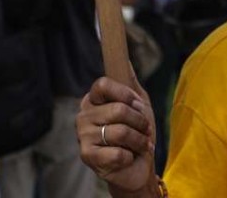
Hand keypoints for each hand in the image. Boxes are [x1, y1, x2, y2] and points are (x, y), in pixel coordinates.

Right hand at [77, 76, 155, 192]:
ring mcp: (82, 137)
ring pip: (120, 131)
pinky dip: (130, 156)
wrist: (138, 167)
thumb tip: (125, 59)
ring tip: (141, 144)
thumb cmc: (137, 134)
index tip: (137, 104)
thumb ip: (131, 82)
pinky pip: (117, 152)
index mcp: (92, 100)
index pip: (102, 84)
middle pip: (118, 109)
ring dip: (139, 140)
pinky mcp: (87, 157)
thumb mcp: (139, 104)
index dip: (124, 94)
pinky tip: (128, 158)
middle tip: (144, 130)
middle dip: (140, 121)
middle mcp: (83, 116)